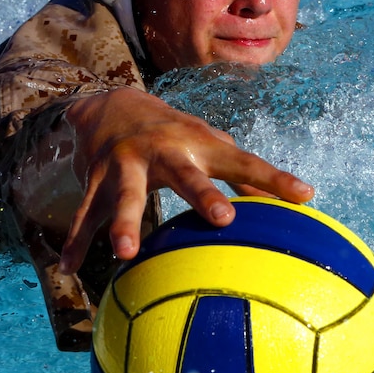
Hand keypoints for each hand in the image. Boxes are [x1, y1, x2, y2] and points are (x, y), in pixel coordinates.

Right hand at [57, 87, 313, 272]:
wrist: (111, 104)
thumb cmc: (174, 133)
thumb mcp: (208, 144)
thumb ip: (243, 173)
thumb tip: (295, 198)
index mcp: (198, 144)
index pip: (243, 162)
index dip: (273, 178)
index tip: (304, 195)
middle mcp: (163, 150)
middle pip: (186, 175)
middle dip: (204, 195)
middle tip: (224, 219)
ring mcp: (125, 164)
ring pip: (125, 196)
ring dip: (125, 223)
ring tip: (126, 254)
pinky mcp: (95, 179)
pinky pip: (85, 213)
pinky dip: (77, 240)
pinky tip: (69, 268)